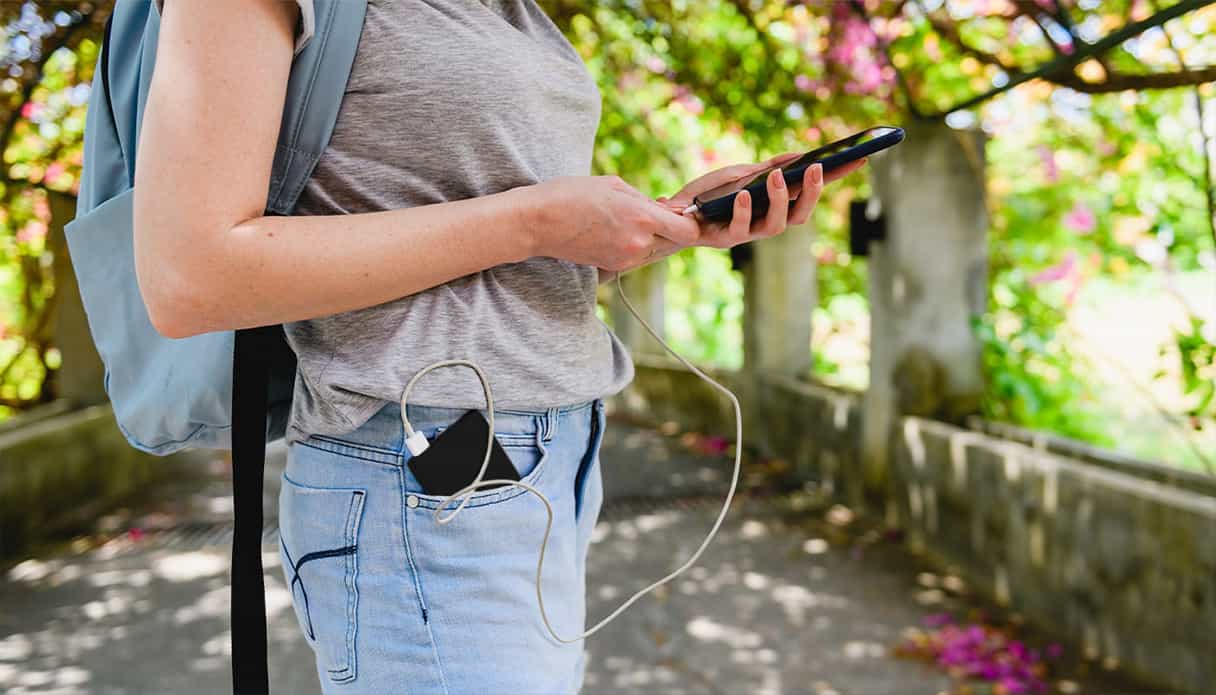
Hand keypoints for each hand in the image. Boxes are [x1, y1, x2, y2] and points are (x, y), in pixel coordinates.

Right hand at [526, 175, 700, 272]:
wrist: (537, 223)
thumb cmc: (571, 195)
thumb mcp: (613, 185)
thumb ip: (645, 200)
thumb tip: (667, 209)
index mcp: (641, 217)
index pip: (687, 231)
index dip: (689, 222)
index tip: (680, 212)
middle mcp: (638, 243)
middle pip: (674, 242)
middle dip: (670, 228)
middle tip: (655, 213)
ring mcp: (625, 259)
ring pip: (655, 249)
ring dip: (651, 236)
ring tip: (627, 219)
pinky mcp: (613, 267)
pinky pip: (636, 256)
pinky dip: (634, 244)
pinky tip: (614, 230)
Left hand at [657, 153, 868, 249]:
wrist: (671, 214)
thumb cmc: (708, 195)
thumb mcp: (739, 173)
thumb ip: (768, 167)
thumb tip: (799, 156)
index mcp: (774, 205)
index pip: (810, 192)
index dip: (835, 178)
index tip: (859, 157)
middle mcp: (766, 222)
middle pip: (800, 214)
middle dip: (812, 192)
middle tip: (816, 167)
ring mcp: (747, 233)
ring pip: (776, 225)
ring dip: (779, 199)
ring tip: (776, 176)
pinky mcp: (724, 238)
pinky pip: (740, 229)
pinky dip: (745, 210)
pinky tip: (744, 194)